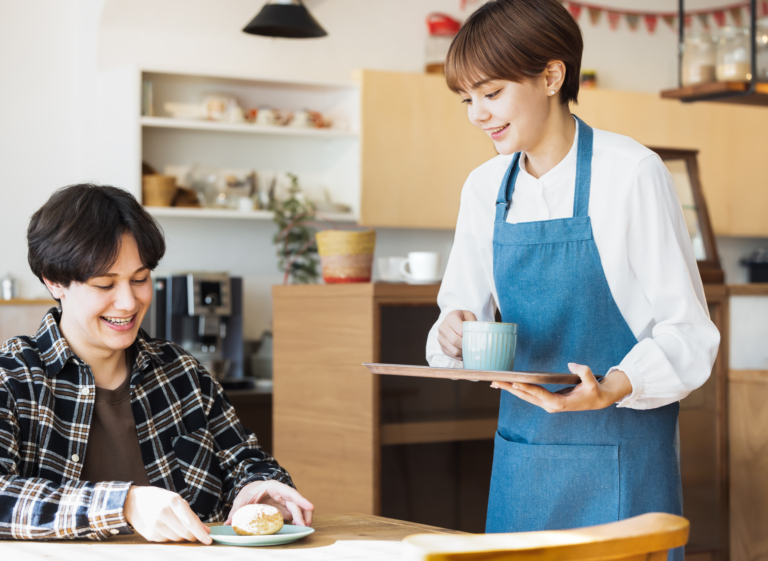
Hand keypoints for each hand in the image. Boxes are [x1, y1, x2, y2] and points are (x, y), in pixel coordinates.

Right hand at [123, 485, 211, 543]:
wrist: (133, 502)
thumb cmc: (159, 499)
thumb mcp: (176, 500)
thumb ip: (192, 515)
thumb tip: (206, 530)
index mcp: (173, 501)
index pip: (190, 521)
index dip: (200, 533)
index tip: (208, 540)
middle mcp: (163, 513)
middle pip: (185, 532)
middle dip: (192, 535)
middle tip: (195, 533)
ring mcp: (155, 525)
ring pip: (177, 538)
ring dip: (181, 535)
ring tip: (174, 524)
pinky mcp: (150, 534)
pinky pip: (167, 540)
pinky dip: (170, 536)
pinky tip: (165, 527)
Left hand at [225, 480, 313, 526]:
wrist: (251, 491)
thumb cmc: (248, 492)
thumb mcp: (241, 500)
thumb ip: (236, 510)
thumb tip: (228, 522)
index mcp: (273, 487)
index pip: (289, 491)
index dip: (300, 499)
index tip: (310, 507)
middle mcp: (282, 493)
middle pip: (296, 503)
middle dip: (302, 514)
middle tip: (305, 526)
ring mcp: (285, 501)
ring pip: (298, 509)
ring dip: (303, 518)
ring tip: (304, 528)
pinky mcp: (285, 509)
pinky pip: (294, 514)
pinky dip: (298, 521)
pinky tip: (298, 528)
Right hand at [437, 310, 477, 358]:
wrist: (453, 321)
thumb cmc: (464, 319)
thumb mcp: (470, 316)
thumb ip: (474, 323)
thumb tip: (478, 335)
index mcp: (450, 317)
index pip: (461, 330)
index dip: (469, 336)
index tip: (476, 338)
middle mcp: (442, 327)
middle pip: (455, 341)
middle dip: (466, 345)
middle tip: (474, 346)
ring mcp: (440, 338)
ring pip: (454, 351)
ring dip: (464, 352)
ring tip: (470, 349)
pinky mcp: (441, 346)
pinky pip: (452, 355)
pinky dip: (460, 356)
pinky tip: (465, 352)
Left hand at [491, 363, 632, 412]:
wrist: (596, 401)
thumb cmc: (593, 391)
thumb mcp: (592, 381)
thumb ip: (583, 372)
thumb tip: (572, 365)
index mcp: (560, 403)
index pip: (540, 394)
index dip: (527, 388)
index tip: (514, 383)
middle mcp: (550, 405)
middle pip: (526, 396)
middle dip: (510, 388)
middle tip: (494, 381)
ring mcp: (547, 404)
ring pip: (525, 397)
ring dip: (510, 389)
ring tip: (494, 382)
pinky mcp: (545, 401)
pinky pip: (528, 395)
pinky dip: (517, 389)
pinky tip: (507, 384)